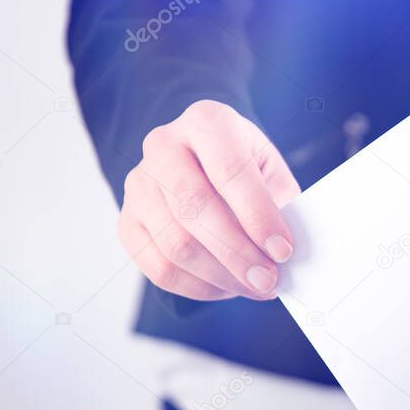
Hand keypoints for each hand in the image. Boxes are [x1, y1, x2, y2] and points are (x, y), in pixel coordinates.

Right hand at [118, 100, 300, 300]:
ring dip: (220, 276)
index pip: (228, 170)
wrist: (203, 160)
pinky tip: (225, 287)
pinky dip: (197, 287)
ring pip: (175, 244)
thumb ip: (279, 204)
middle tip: (267, 280)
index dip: (257, 215)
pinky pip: (158, 267)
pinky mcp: (127, 221)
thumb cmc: (245, 167)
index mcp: (206, 122)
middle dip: (237, 254)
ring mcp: (139, 184)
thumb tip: (281, 254)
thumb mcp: (270, 170)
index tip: (282, 250)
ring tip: (253, 287)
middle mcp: (163, 146)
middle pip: (194, 208)